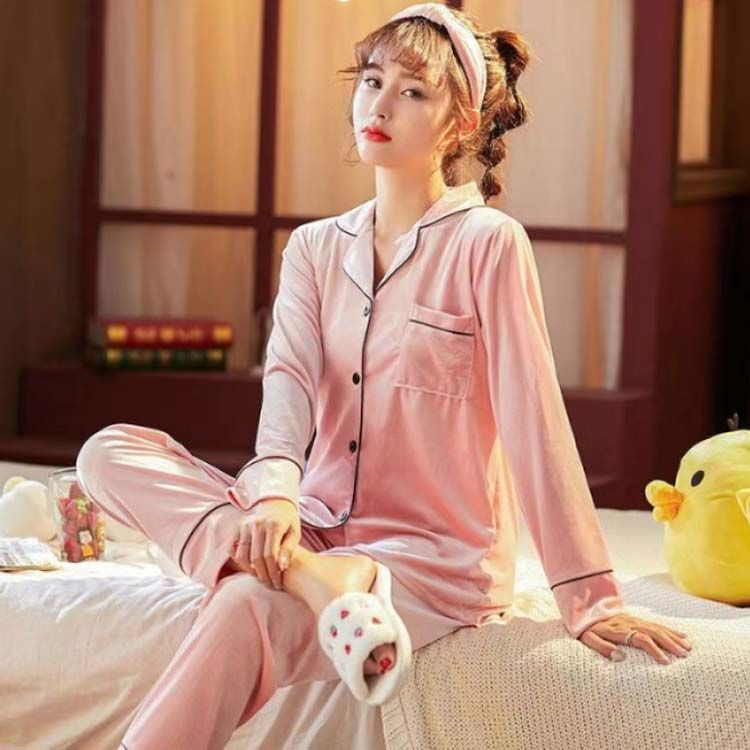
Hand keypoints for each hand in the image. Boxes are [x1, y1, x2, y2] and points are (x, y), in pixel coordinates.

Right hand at [229, 498, 300, 589]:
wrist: (275, 499)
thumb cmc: (288, 519)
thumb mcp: (294, 532)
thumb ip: (289, 549)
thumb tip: (281, 568)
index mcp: (273, 525)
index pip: (270, 555)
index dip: (273, 572)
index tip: (278, 583)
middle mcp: (257, 524)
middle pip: (256, 558)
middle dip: (263, 575)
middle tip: (270, 585)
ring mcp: (245, 525)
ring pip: (242, 555)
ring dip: (250, 571)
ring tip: (260, 577)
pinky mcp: (238, 526)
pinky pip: (233, 548)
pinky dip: (238, 561)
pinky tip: (249, 567)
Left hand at [577, 613, 692, 663]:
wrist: (586, 609)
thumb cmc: (587, 628)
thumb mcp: (589, 639)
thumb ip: (602, 647)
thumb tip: (619, 657)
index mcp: (619, 630)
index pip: (641, 638)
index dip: (654, 649)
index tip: (666, 662)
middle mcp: (630, 623)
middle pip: (653, 632)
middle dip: (670, 643)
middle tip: (684, 655)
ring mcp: (635, 620)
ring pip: (657, 627)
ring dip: (673, 637)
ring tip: (688, 648)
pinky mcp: (637, 619)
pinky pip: (656, 624)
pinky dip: (670, 630)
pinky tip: (682, 636)